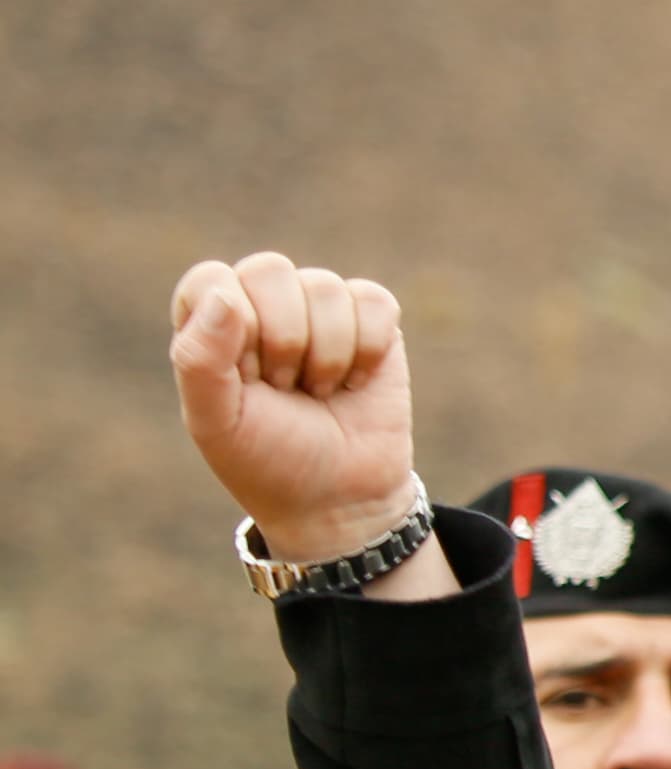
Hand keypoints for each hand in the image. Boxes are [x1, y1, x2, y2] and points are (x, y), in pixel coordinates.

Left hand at [168, 253, 446, 595]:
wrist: (341, 498)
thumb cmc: (267, 460)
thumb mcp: (216, 422)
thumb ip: (199, 358)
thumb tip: (226, 297)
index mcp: (210, 323)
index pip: (213, 280)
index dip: (233, 327)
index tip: (245, 378)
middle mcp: (262, 306)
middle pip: (269, 269)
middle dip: (284, 338)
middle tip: (284, 386)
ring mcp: (320, 311)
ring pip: (324, 287)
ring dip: (327, 354)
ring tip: (318, 390)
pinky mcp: (373, 322)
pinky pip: (374, 302)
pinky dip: (368, 351)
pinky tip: (355, 382)